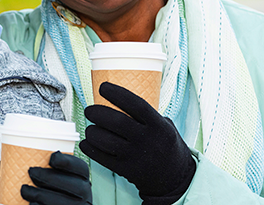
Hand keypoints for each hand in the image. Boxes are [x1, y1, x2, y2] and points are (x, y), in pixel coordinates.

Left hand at [21, 151, 91, 204]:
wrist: (52, 204)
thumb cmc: (51, 189)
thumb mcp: (56, 175)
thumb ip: (46, 165)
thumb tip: (23, 146)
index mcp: (82, 178)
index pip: (81, 168)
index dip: (68, 162)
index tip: (52, 157)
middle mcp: (84, 194)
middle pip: (73, 185)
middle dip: (50, 178)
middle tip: (31, 171)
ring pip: (62, 202)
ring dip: (41, 194)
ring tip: (25, 190)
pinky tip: (31, 203)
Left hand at [80, 82, 195, 204]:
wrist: (176, 177)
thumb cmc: (165, 144)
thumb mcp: (165, 125)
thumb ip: (145, 114)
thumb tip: (117, 97)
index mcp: (159, 126)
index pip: (136, 105)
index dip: (117, 93)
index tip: (103, 87)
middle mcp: (148, 140)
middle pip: (117, 122)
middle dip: (97, 113)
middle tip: (89, 110)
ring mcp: (136, 157)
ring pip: (106, 141)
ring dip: (92, 132)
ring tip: (90, 128)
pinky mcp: (127, 171)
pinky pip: (102, 158)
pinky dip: (90, 148)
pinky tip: (87, 142)